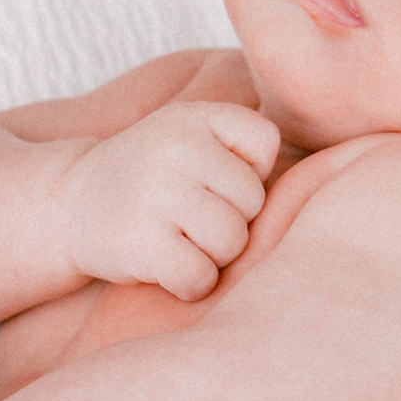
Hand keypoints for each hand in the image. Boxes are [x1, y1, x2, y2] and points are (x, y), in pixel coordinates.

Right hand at [56, 101, 280, 299]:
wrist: (67, 205)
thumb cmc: (147, 179)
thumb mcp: (186, 135)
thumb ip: (238, 145)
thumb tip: (333, 172)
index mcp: (194, 116)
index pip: (264, 147)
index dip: (245, 175)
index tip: (208, 181)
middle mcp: (176, 148)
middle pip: (252, 203)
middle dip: (229, 222)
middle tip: (187, 221)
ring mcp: (157, 195)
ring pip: (231, 243)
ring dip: (211, 256)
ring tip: (178, 243)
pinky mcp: (142, 243)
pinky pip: (200, 278)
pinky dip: (190, 284)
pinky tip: (166, 268)